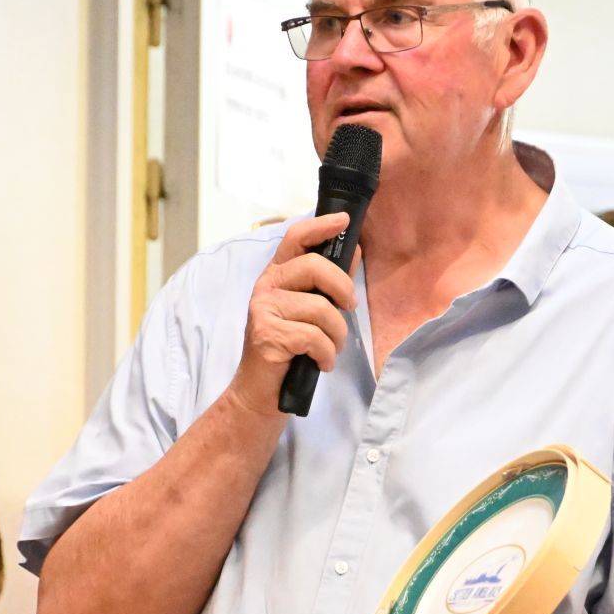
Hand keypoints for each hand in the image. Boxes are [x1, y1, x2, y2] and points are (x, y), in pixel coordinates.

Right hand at [225, 213, 359, 415]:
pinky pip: (315, 337)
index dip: (320, 226)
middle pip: (315, 267)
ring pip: (321, 309)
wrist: (259, 392)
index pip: (295, 237)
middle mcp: (266, 286)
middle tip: (349, 309)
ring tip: (330, 349)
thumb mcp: (308, 311)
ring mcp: (263, 309)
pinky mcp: (267, 334)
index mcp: (277, 275)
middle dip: (343, 289)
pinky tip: (321, 362)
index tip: (343, 221)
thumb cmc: (288, 350)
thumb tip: (353, 252)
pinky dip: (326, 354)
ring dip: (337, 335)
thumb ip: (327, 283)